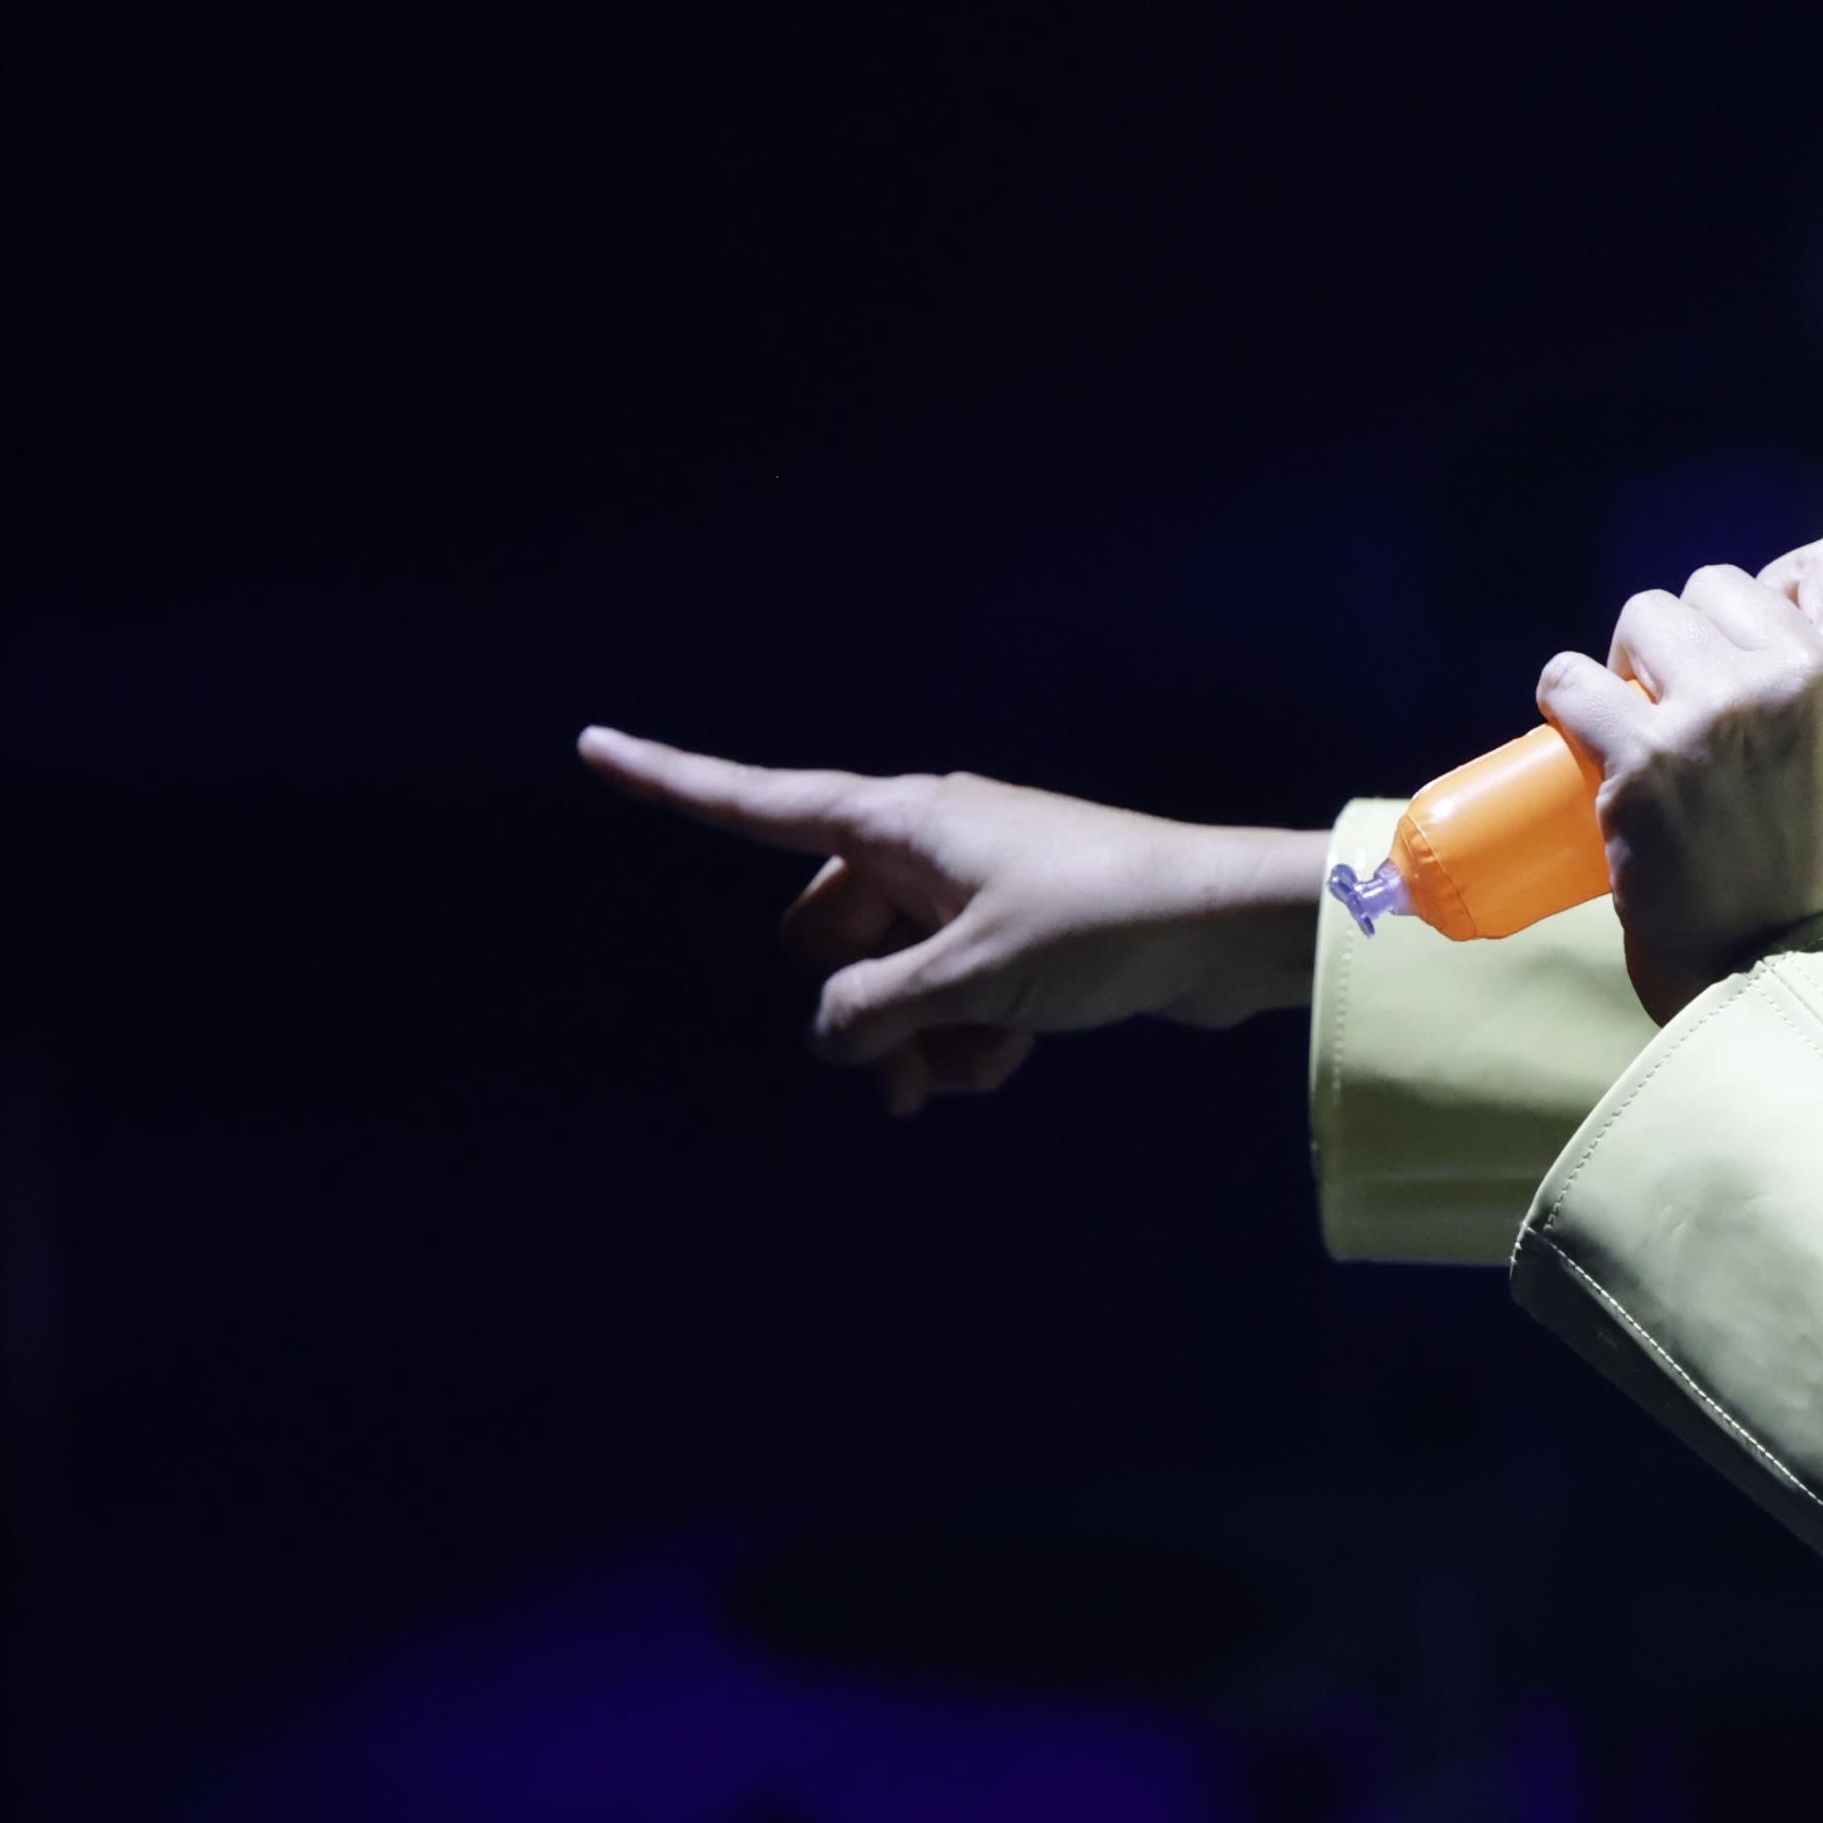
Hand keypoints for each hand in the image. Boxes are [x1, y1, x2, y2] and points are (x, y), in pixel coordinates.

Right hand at [580, 728, 1321, 1115]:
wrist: (1231, 929)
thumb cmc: (1102, 926)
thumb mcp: (970, 979)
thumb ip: (873, 1009)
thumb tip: (828, 1034)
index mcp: (898, 822)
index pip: (757, 800)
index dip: (669, 781)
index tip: (591, 747)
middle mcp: (924, 844)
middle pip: (824, 933)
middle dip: (850, 1010)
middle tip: (900, 1074)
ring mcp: (969, 891)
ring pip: (889, 979)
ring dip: (914, 1039)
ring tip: (969, 1075)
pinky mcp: (1016, 938)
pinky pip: (948, 998)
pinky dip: (964, 1038)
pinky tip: (1009, 1063)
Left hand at [1537, 537, 1822, 1020]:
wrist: (1783, 990)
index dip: (1790, 580)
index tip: (1763, 623)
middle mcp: (1799, 678)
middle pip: (1721, 584)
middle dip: (1699, 631)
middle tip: (1689, 691)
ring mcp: (1714, 715)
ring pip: (1643, 614)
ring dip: (1632, 655)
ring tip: (1638, 709)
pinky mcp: (1639, 758)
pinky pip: (1571, 679)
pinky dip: (1566, 695)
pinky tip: (1575, 721)